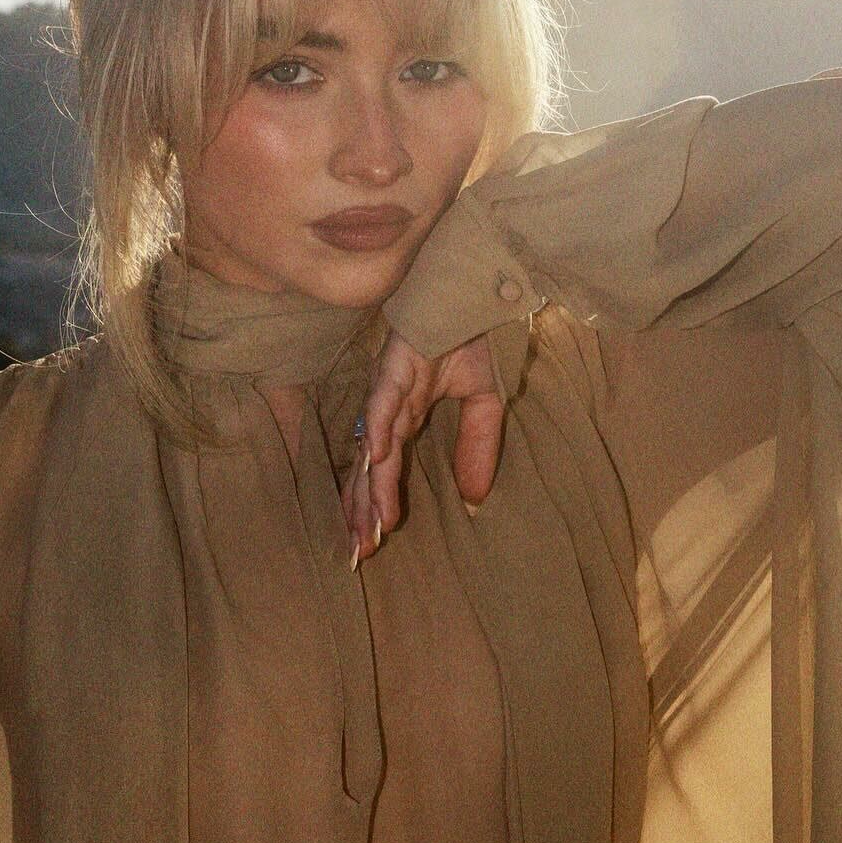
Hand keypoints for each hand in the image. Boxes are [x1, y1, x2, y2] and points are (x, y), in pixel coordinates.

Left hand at [340, 328, 504, 565]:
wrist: (474, 288)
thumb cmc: (472, 336)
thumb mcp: (484, 402)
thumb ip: (477, 447)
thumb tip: (475, 501)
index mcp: (406, 416)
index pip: (384, 471)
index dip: (377, 506)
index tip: (371, 545)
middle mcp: (390, 407)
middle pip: (369, 468)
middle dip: (362, 511)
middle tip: (357, 554)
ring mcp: (390, 386)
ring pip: (373, 443)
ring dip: (368, 484)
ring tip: (365, 523)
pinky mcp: (397, 363)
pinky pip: (385, 399)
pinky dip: (379, 426)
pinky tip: (377, 456)